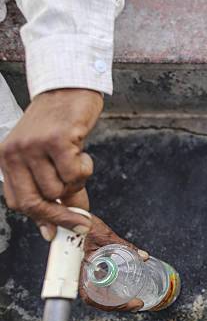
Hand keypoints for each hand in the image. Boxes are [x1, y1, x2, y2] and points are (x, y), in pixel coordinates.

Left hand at [0, 89, 102, 240]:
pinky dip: (85, 169)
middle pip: (36, 202)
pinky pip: (75, 173)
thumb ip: (50, 186)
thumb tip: (63, 222)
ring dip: (77, 182)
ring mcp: (34, 146)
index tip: (58, 232)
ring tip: (77, 162)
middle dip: (62, 216)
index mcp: (6, 159)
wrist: (68, 88)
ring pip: (60, 188)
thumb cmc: (58, 122)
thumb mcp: (47, 157)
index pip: (19, 202)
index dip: (41, 220)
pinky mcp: (57, 140)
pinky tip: (82, 152)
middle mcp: (14, 153)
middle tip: (81, 222)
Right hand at [79, 215, 149, 311]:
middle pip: (98, 299)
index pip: (93, 297)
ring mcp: (85, 274)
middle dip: (118, 305)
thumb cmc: (81, 224)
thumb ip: (124, 247)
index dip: (112, 305)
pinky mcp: (90, 269)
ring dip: (116, 299)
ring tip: (133, 300)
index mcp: (79, 270)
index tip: (131, 304)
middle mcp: (80, 275)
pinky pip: (100, 284)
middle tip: (136, 304)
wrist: (71, 216)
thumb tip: (143, 256)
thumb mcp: (105, 235)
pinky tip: (124, 289)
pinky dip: (113, 289)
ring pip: (99, 294)